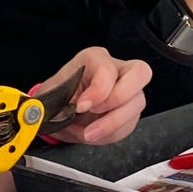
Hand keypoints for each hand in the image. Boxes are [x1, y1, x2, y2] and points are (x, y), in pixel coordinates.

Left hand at [33, 49, 149, 145]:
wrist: (60, 111)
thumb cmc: (58, 96)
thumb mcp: (52, 94)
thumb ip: (59, 101)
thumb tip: (65, 112)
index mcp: (94, 59)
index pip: (108, 69)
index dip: (98, 90)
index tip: (81, 106)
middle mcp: (116, 70)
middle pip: (140, 73)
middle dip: (119, 98)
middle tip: (97, 112)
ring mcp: (128, 89)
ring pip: (138, 102)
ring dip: (113, 123)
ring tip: (89, 132)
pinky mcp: (130, 109)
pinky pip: (131, 123)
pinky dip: (113, 133)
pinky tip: (96, 133)